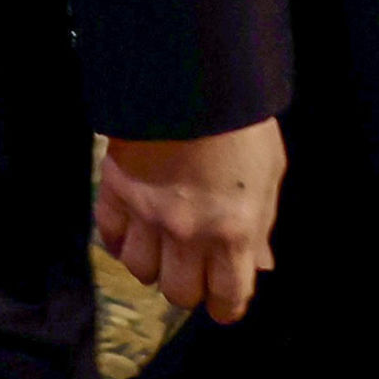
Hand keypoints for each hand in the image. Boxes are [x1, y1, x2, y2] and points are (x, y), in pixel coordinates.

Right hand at [96, 119, 284, 323]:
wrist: (193, 73)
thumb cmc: (242, 123)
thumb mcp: (269, 175)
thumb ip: (260, 226)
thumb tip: (256, 264)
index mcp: (232, 231)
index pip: (226, 298)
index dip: (226, 305)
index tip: (224, 300)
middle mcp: (186, 232)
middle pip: (178, 293)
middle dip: (190, 285)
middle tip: (194, 266)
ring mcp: (146, 213)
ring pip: (140, 270)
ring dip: (154, 264)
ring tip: (163, 245)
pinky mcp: (115, 189)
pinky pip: (109, 236)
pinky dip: (121, 240)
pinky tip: (134, 229)